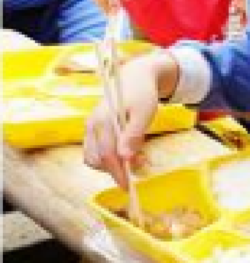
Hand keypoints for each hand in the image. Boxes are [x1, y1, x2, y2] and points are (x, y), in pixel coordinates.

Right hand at [83, 52, 175, 187]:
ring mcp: (91, 126)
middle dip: (116, 169)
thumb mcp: (144, 113)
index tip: (128, 186)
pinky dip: (109, 156)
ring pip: (93, 156)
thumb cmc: (143, 94)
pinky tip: (128, 151)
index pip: (106, 155)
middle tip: (141, 164)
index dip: (117, 172)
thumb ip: (133, 135)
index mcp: (102, 120)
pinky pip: (96, 149)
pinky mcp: (94, 128)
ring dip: (112, 164)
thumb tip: (124, 158)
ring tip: (138, 156)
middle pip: (96, 158)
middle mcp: (92, 125)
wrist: (136, 76)